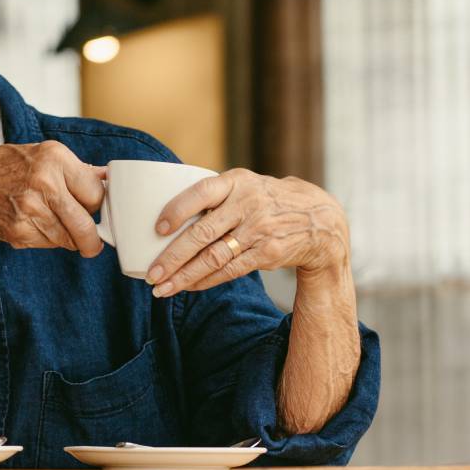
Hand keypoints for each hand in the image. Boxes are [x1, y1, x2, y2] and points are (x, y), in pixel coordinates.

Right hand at [0, 141, 106, 257]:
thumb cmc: (9, 171)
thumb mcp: (41, 155)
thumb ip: (76, 168)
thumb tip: (108, 177)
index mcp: (55, 157)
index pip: (96, 193)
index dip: (96, 205)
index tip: (93, 210)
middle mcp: (44, 181)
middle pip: (85, 224)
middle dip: (91, 239)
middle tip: (92, 244)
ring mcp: (30, 208)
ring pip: (67, 238)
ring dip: (66, 238)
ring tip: (49, 223)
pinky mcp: (20, 230)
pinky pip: (48, 244)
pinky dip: (46, 241)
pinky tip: (32, 226)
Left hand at [144, 170, 349, 297]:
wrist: (318, 219)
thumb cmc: (266, 201)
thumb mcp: (245, 185)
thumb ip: (214, 196)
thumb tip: (163, 219)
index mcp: (237, 181)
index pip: (201, 192)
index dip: (177, 209)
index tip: (157, 228)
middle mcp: (247, 204)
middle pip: (202, 233)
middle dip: (172, 257)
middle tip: (151, 274)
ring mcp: (259, 230)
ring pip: (213, 257)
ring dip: (184, 276)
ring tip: (162, 287)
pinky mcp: (267, 253)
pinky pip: (229, 270)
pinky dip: (205, 281)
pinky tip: (187, 286)